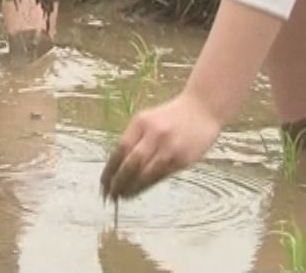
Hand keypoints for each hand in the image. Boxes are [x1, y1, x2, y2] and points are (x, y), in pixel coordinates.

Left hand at [101, 90, 223, 199]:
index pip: (120, 150)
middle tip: (109, 195)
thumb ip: (135, 140)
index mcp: (141, 122)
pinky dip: (147, 185)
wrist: (202, 109)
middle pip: (131, 163)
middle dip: (118, 182)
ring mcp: (169, 147)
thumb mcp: (149, 121)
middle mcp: (154, 134)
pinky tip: (138, 191)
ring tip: (122, 197)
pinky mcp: (182, 158)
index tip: (103, 183)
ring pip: (145, 173)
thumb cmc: (171, 117)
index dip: (110, 170)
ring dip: (131, 187)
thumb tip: (117, 167)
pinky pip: (160, 176)